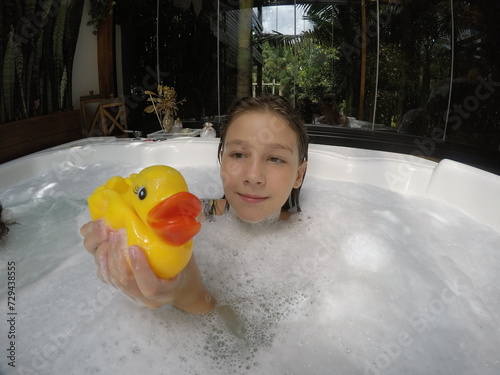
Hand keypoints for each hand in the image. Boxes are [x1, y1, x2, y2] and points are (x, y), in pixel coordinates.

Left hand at [80, 220, 214, 312]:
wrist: (181, 288)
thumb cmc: (185, 270)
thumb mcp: (186, 257)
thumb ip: (175, 243)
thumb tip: (168, 215)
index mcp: (166, 291)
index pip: (150, 287)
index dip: (141, 269)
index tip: (134, 247)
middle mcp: (145, 299)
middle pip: (124, 282)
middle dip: (117, 255)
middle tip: (116, 232)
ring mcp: (131, 296)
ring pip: (112, 279)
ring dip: (107, 255)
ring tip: (108, 234)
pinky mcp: (121, 290)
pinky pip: (106, 277)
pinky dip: (102, 260)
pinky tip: (103, 244)